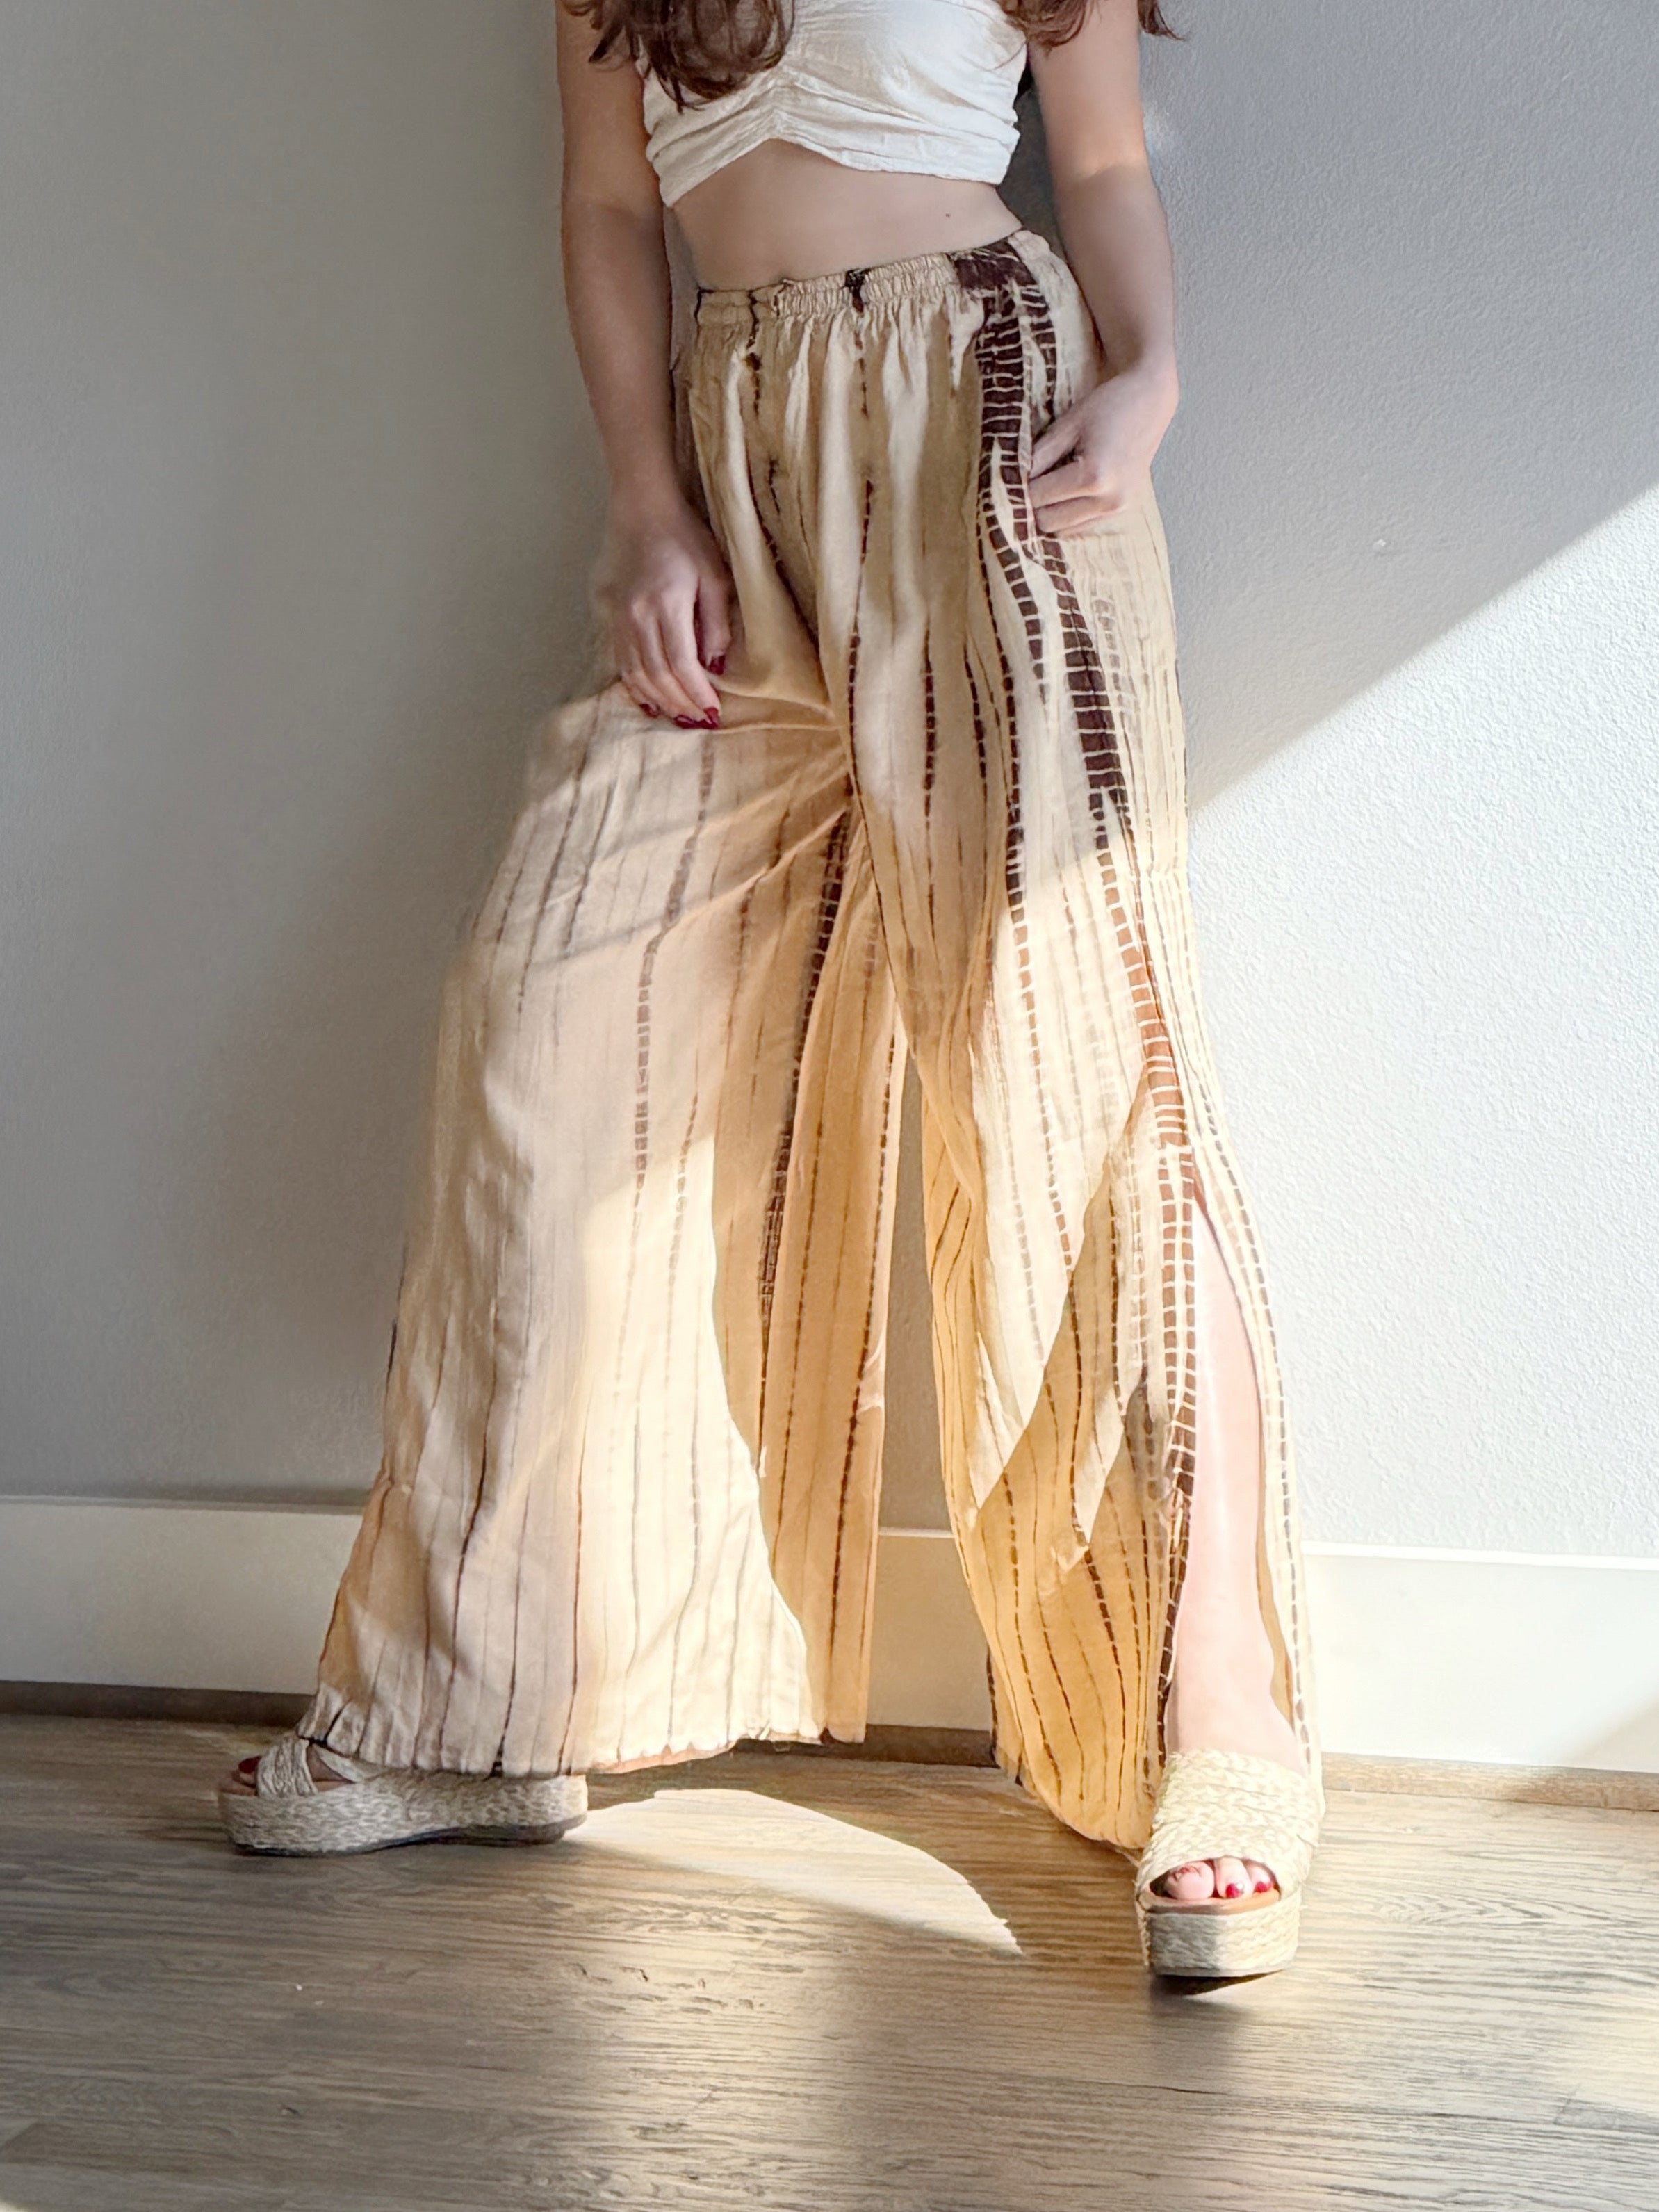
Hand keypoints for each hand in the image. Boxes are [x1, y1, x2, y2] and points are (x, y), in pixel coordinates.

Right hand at [595, 494, 734, 725]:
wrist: (643, 514)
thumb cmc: (687, 541)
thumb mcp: (715, 576)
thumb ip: (717, 622)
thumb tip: (715, 666)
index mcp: (667, 603)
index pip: (682, 663)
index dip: (697, 693)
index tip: (713, 711)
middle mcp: (638, 615)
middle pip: (658, 675)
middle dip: (681, 703)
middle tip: (699, 721)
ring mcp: (622, 619)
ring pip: (638, 674)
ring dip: (660, 700)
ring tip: (679, 717)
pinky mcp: (614, 619)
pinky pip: (623, 663)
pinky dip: (638, 687)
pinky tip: (652, 701)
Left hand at [1027, 363, 1177, 538]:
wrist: (1151, 400)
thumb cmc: (1110, 405)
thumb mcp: (1069, 424)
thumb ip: (1039, 455)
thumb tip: (1010, 478)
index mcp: (1094, 475)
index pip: (1038, 497)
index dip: (1019, 487)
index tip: (1009, 478)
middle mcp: (1110, 499)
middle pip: (1048, 521)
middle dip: (1033, 504)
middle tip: (1026, 482)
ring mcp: (1119, 508)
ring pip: (1064, 529)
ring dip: (1050, 511)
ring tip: (1048, 485)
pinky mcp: (1124, 509)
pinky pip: (1083, 525)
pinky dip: (1068, 513)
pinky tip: (1066, 492)